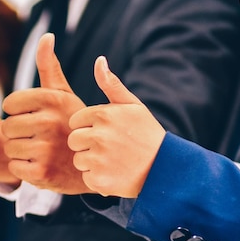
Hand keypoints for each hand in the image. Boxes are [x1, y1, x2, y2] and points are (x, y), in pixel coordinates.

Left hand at [2, 33, 90, 193]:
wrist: (101, 163)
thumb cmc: (75, 124)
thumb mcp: (65, 94)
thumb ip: (50, 66)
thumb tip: (46, 36)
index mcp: (51, 99)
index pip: (10, 103)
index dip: (18, 112)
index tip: (34, 117)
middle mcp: (48, 122)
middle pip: (7, 126)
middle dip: (17, 133)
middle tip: (37, 137)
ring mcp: (46, 149)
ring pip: (9, 148)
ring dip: (20, 152)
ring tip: (40, 151)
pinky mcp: (43, 173)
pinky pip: (15, 168)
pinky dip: (24, 170)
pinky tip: (41, 165)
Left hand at [68, 56, 164, 196]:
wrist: (166, 169)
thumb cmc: (146, 134)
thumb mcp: (132, 105)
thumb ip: (111, 84)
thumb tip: (99, 60)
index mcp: (103, 115)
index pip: (75, 121)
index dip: (89, 127)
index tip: (106, 132)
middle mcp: (99, 136)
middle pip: (74, 140)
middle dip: (86, 145)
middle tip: (110, 148)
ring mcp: (99, 159)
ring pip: (78, 160)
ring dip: (91, 163)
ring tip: (114, 161)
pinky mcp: (99, 180)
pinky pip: (86, 178)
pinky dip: (98, 179)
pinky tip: (115, 174)